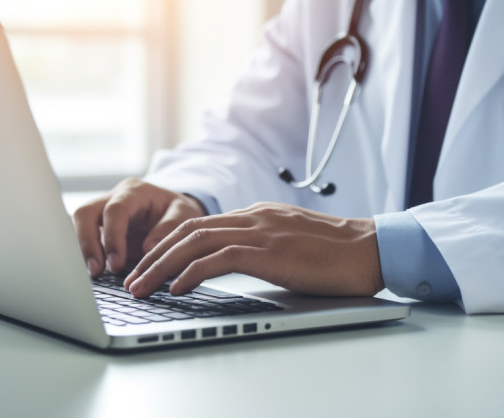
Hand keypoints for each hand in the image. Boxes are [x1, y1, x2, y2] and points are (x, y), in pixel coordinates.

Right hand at [72, 178, 206, 276]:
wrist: (174, 210)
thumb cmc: (178, 211)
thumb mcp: (185, 214)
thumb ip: (170, 228)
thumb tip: (148, 249)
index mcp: (135, 192)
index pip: (115, 210)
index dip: (112, 237)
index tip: (116, 264)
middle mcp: (113, 198)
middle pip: (85, 213)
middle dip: (87, 244)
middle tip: (96, 271)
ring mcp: (102, 212)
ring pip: (79, 225)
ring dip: (83, 251)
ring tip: (95, 275)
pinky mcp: (98, 228)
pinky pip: (84, 238)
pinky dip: (86, 255)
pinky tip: (95, 273)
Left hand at [123, 202, 383, 297]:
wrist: (371, 249)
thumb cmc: (336, 253)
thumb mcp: (290, 243)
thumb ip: (261, 245)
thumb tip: (233, 262)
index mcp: (256, 214)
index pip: (199, 225)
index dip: (167, 245)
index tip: (148, 265)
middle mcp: (253, 217)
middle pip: (187, 230)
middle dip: (152, 256)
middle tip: (131, 280)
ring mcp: (260, 231)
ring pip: (194, 242)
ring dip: (161, 266)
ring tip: (141, 288)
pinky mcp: (269, 251)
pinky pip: (218, 259)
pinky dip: (190, 273)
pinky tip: (177, 289)